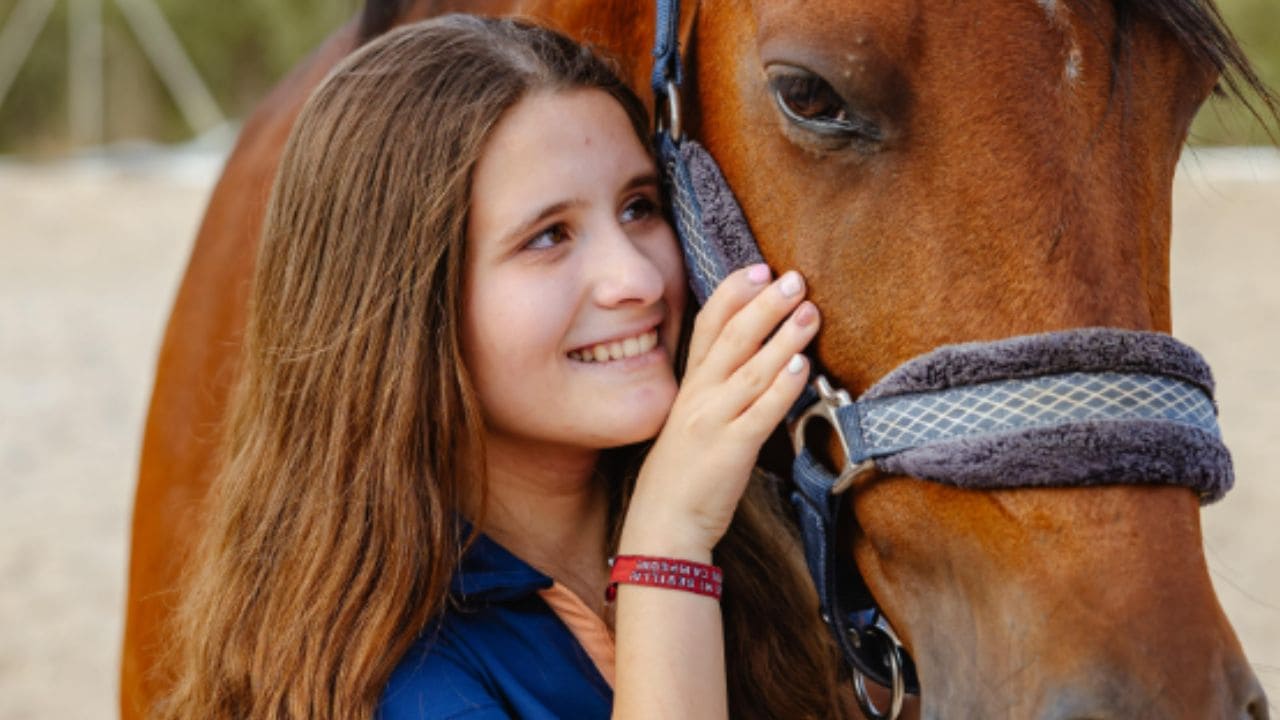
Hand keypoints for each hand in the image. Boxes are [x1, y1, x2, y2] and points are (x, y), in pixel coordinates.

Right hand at [620, 264, 818, 558]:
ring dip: (783, 337)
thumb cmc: (683, 476)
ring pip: (750, 369)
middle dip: (764, 304)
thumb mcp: (692, 421)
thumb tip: (757, 359)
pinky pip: (761, 412)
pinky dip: (782, 387)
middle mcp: (699, 397)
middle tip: (793, 278)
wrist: (663, 525)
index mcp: (689, 387)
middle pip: (731, 338)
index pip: (707, 326)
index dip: (733, 294)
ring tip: (809, 311)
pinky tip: (803, 365)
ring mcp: (713, 422)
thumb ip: (717, 390)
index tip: (759, 268)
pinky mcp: (731, 450)